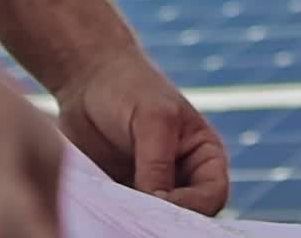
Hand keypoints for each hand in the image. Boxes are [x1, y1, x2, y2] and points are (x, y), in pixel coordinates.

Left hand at [55, 42, 229, 215]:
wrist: (88, 78)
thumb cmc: (130, 87)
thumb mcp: (153, 118)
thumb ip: (158, 165)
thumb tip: (158, 208)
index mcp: (204, 156)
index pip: (212, 197)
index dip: (192, 207)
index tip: (159, 202)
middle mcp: (182, 179)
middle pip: (184, 217)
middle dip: (161, 220)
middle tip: (134, 215)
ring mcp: (150, 191)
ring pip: (150, 223)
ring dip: (134, 222)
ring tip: (112, 208)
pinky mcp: (121, 199)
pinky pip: (122, 220)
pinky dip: (112, 220)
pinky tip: (99, 209)